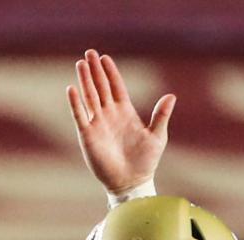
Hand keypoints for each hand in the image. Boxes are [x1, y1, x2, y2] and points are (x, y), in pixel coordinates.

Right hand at [67, 49, 175, 193]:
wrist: (132, 182)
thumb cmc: (146, 161)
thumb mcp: (157, 136)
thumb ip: (161, 115)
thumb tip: (171, 95)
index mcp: (125, 112)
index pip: (116, 86)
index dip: (110, 72)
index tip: (105, 58)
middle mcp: (109, 115)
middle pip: (100, 87)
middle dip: (95, 70)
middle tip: (89, 53)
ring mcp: (98, 124)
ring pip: (89, 97)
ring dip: (85, 81)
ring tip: (80, 64)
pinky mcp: (88, 135)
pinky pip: (80, 115)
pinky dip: (75, 103)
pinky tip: (72, 89)